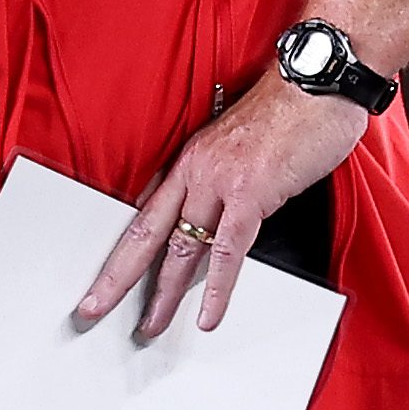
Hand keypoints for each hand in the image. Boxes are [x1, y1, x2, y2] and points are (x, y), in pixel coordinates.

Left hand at [74, 70, 368, 339]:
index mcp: (189, 161)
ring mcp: (219, 183)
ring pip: (180, 248)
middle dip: (116, 277)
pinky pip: (227, 252)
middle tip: (92, 309)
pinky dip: (217, 289)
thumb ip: (225, 182)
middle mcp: (194, 172)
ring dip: (163, 294)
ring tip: (150, 327)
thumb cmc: (289, 112)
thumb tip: (218, 218)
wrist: (316, 82)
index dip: (123, 249)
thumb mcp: (242, 148)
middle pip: (145, 233)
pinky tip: (208, 316)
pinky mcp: (251, 195)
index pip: (145, 213)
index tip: (106, 277)